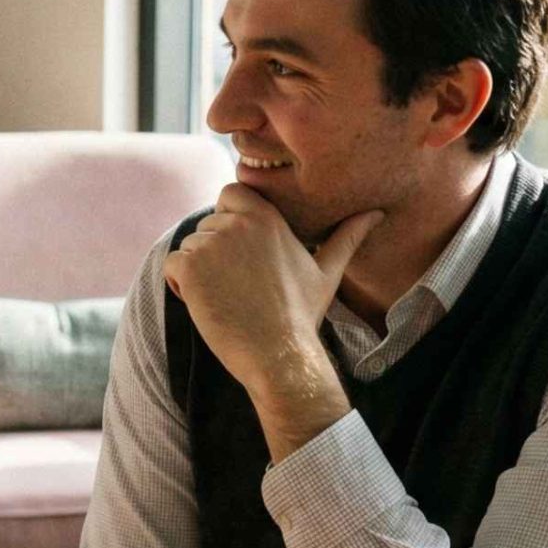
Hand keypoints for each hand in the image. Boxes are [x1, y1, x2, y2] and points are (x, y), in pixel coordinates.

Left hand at [164, 185, 381, 400]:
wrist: (278, 354)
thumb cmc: (301, 315)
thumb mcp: (327, 271)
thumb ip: (346, 237)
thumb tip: (376, 213)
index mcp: (267, 218)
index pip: (231, 193)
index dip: (229, 218)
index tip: (241, 250)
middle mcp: (238, 224)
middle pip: (207, 225)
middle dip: (214, 252)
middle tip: (239, 286)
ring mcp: (211, 244)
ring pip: (189, 246)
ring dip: (198, 272)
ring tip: (228, 298)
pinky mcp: (189, 267)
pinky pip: (171, 265)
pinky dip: (179, 285)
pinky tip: (207, 305)